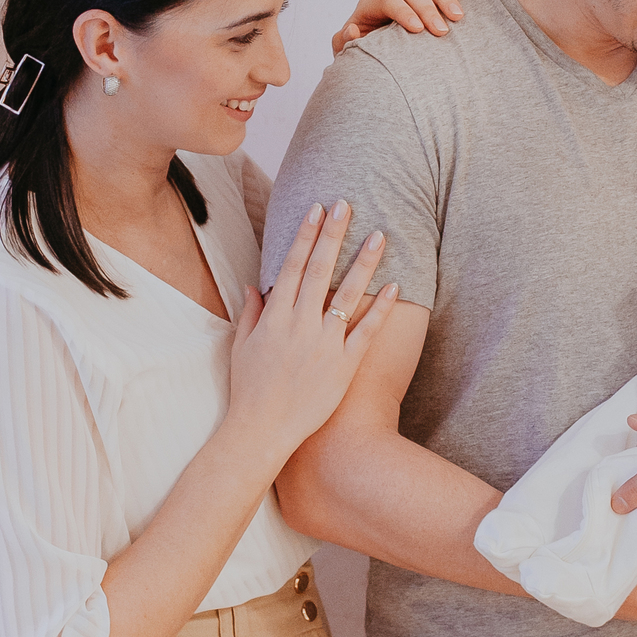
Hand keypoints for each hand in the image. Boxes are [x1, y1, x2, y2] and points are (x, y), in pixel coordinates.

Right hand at [226, 201, 397, 465]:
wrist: (263, 432)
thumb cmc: (249, 391)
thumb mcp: (241, 348)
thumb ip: (250, 314)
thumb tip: (254, 285)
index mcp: (275, 317)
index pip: (292, 265)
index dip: (306, 235)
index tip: (318, 209)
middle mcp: (300, 324)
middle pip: (320, 270)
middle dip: (334, 235)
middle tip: (347, 205)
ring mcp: (324, 344)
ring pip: (348, 295)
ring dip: (364, 263)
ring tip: (379, 236)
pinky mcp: (344, 366)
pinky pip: (366, 332)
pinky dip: (380, 308)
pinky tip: (395, 286)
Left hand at [332, 0, 466, 56]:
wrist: (376, 54)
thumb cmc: (362, 54)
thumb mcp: (348, 52)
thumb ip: (344, 43)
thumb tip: (353, 30)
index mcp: (371, 4)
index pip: (387, 1)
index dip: (403, 12)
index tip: (418, 30)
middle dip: (427, 9)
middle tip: (442, 31)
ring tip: (458, 17)